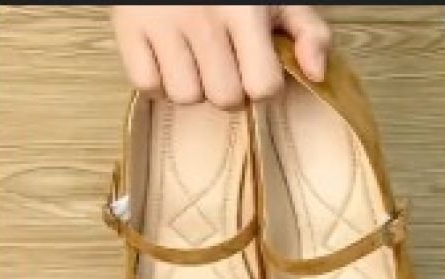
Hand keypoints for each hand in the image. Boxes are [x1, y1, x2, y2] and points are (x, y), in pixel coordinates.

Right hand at [109, 5, 330, 109]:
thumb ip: (310, 33)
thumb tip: (317, 75)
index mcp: (244, 13)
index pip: (263, 88)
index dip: (264, 87)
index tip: (257, 70)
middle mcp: (202, 19)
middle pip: (224, 99)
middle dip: (231, 90)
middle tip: (226, 65)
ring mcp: (161, 23)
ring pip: (186, 97)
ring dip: (194, 88)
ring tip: (196, 61)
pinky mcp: (128, 26)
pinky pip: (146, 85)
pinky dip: (157, 83)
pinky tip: (169, 61)